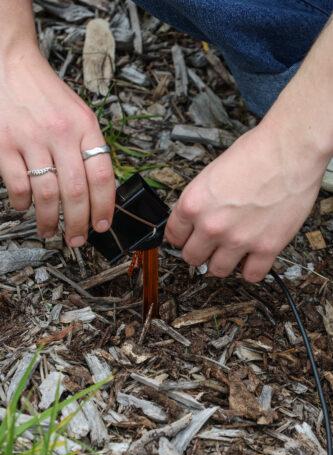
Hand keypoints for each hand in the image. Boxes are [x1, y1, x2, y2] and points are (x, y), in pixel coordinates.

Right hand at [0, 48, 114, 245]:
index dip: (105, 207)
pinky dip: (22, 203)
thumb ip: (90, 147)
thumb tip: (99, 191)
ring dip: (50, 220)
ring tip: (51, 232)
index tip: (102, 226)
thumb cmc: (47, 94)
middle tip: (77, 239)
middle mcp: (61, 134)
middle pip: (76, 191)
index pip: (102, 176)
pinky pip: (17, 184)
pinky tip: (25, 206)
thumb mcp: (80, 114)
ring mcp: (31, 139)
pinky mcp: (4, 144)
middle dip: (79, 224)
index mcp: (86, 127)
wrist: (10, 64)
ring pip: (47, 194)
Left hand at [165, 119, 328, 281]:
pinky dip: (251, 270)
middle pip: (192, 258)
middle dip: (200, 252)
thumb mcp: (211, 173)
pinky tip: (253, 259)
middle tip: (210, 246)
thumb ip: (201, 201)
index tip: (187, 239)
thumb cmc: (255, 152)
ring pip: (218, 271)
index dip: (181, 238)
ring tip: (231, 252)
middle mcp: (211, 226)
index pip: (173, 236)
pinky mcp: (266, 248)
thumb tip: (197, 218)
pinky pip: (251, 275)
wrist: (289, 150)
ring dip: (223, 263)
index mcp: (193, 204)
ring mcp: (238, 240)